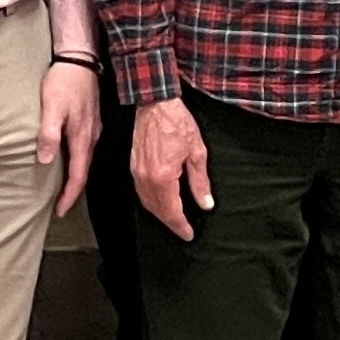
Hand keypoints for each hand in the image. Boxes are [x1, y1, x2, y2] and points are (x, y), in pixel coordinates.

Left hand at [37, 61, 102, 216]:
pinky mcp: (91, 120)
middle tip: (61, 205)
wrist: (80, 59)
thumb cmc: (64, 81)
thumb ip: (49, 134)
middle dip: (73, 190)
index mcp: (83, 137)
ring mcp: (93, 128)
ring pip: (85, 159)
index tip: (60, 211)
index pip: (78, 175)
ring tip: (64, 188)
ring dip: (76, 176)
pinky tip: (70, 158)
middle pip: (84, 170)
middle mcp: (92, 136)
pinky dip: (78, 160)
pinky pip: (86, 148)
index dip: (69, 195)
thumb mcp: (52, 107)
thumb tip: (46, 161)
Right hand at [133, 96, 212, 238]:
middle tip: (183, 231)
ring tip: (174, 220)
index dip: (181, 226)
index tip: (189, 235)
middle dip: (171, 223)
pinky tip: (160, 202)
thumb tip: (205, 204)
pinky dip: (151, 202)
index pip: (172, 211)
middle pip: (157, 211)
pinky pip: (141, 192)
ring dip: (160, 214)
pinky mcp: (133, 166)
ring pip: (147, 203)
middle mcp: (146, 178)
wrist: (155, 104)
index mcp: (163, 177)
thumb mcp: (197, 152)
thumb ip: (200, 182)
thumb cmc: (178, 123)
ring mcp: (137, 173)